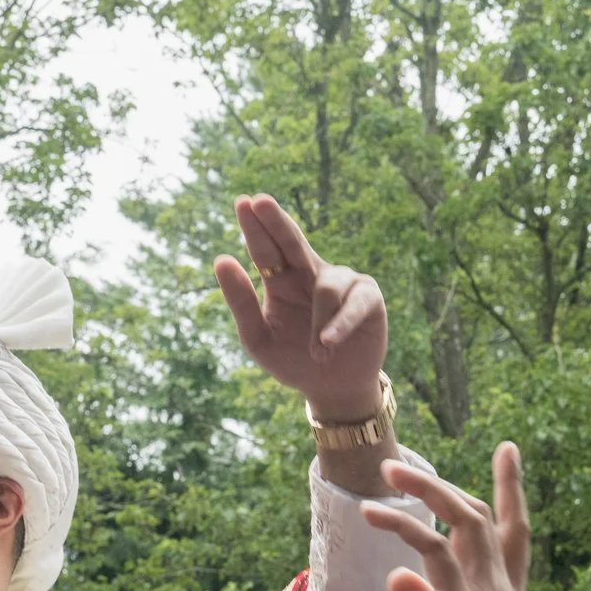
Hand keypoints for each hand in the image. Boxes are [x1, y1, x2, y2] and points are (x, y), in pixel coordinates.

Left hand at [212, 195, 386, 421]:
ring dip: (318, 323)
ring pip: (326, 287)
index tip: (244, 202)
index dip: (256, 226)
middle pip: (292, 242)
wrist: (331, 388)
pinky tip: (327, 342)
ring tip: (316, 352)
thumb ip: (241, 302)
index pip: (266, 249)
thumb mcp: (258, 338)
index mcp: (281, 280)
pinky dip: (339, 324)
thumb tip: (222, 259)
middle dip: (277, 222)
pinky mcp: (368, 297)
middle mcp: (310, 274)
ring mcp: (342, 282)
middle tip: (260, 202)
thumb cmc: (293, 360)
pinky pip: (353, 303)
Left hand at [362, 443, 530, 590]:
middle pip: (484, 517)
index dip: (510, 491)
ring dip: (424, 489)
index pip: (515, 534)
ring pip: (463, 520)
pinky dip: (404, 526)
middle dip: (447, 482)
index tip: (507, 451)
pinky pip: (433, 551)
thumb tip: (397, 575)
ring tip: (386, 471)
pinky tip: (374, 516)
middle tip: (401, 464)